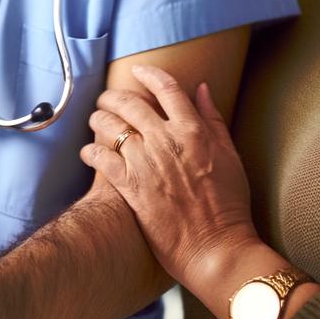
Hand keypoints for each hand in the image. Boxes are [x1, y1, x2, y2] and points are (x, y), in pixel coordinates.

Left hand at [80, 65, 263, 294]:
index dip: (148, 74)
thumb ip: (214, 119)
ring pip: (110, 126)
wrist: (216, 247)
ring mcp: (146, 163)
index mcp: (194, 130)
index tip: (137, 71)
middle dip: (113, 96)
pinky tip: (89, 153)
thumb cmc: (229, 205)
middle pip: (130, 103)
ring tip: (95, 122)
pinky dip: (91, 151)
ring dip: (98, 120)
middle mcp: (167, 141)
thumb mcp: (230, 156)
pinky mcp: (130, 186)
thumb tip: (201, 89)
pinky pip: (101, 158)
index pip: (166, 88)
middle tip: (106, 99)